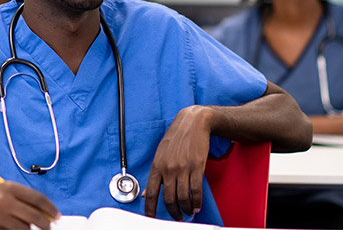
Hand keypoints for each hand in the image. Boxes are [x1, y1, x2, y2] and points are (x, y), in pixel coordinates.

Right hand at [0, 182, 58, 229]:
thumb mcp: (1, 191)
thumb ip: (21, 199)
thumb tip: (44, 212)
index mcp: (9, 187)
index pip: (37, 198)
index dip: (50, 208)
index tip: (56, 215)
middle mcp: (4, 200)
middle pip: (34, 216)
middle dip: (45, 224)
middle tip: (48, 228)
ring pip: (24, 229)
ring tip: (19, 226)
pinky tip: (6, 228)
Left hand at [144, 106, 211, 220]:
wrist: (193, 122)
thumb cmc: (176, 138)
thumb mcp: (160, 154)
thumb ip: (154, 175)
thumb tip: (145, 194)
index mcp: (157, 166)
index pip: (151, 194)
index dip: (150, 210)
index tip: (151, 219)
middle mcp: (168, 168)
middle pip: (168, 199)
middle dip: (173, 213)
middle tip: (178, 218)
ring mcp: (182, 168)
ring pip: (183, 198)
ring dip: (186, 209)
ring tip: (189, 212)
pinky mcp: (196, 167)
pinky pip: (196, 191)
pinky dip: (196, 202)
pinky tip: (197, 205)